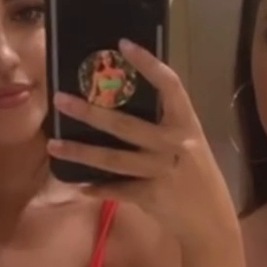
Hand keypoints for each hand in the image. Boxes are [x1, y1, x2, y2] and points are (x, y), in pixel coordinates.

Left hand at [48, 39, 239, 247]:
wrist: (212, 221)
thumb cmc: (198, 176)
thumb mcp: (190, 144)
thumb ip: (165, 126)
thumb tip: (124, 105)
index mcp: (187, 125)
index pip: (170, 86)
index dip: (149, 64)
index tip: (124, 44)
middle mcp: (175, 144)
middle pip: (125, 125)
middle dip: (89, 113)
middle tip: (60, 99)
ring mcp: (162, 171)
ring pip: (113, 160)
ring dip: (80, 153)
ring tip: (54, 145)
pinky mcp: (151, 196)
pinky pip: (117, 190)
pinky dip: (97, 188)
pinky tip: (79, 185)